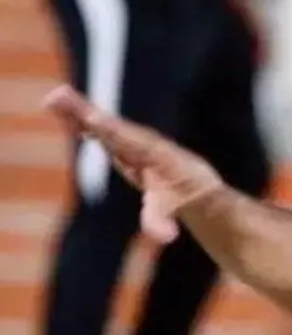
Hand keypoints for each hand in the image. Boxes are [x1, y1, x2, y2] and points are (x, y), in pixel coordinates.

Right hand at [44, 85, 224, 244]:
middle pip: (110, 126)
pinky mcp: (120, 143)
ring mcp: (130, 141)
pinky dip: (79, 119)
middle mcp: (142, 142)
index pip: (130, 142)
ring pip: (101, 124)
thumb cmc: (185, 194)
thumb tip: (166, 237)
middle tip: (61, 96)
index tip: (93, 117)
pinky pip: (98, 129)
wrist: (194, 182)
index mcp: (156, 155)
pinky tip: (60, 108)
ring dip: (78, 111)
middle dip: (87, 113)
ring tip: (53, 97)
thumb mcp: (174, 209)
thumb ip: (163, 220)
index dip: (111, 131)